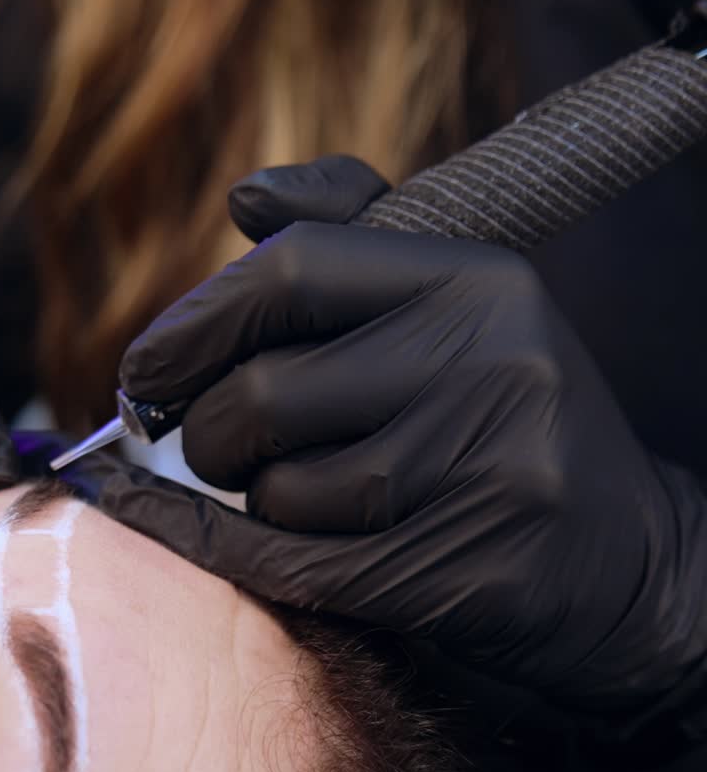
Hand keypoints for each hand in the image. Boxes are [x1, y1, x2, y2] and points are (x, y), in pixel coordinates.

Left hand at [112, 160, 706, 738]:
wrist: (626, 565)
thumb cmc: (498, 416)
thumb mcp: (447, 305)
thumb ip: (345, 232)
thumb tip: (243, 198)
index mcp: (475, 280)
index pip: (291, 271)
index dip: (194, 321)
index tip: (146, 366)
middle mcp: (489, 364)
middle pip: (264, 394)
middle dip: (206, 430)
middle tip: (208, 442)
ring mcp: (486, 474)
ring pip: (280, 490)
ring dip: (252, 499)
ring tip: (287, 491)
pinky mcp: (471, 574)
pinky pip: (295, 566)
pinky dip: (221, 551)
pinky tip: (190, 533)